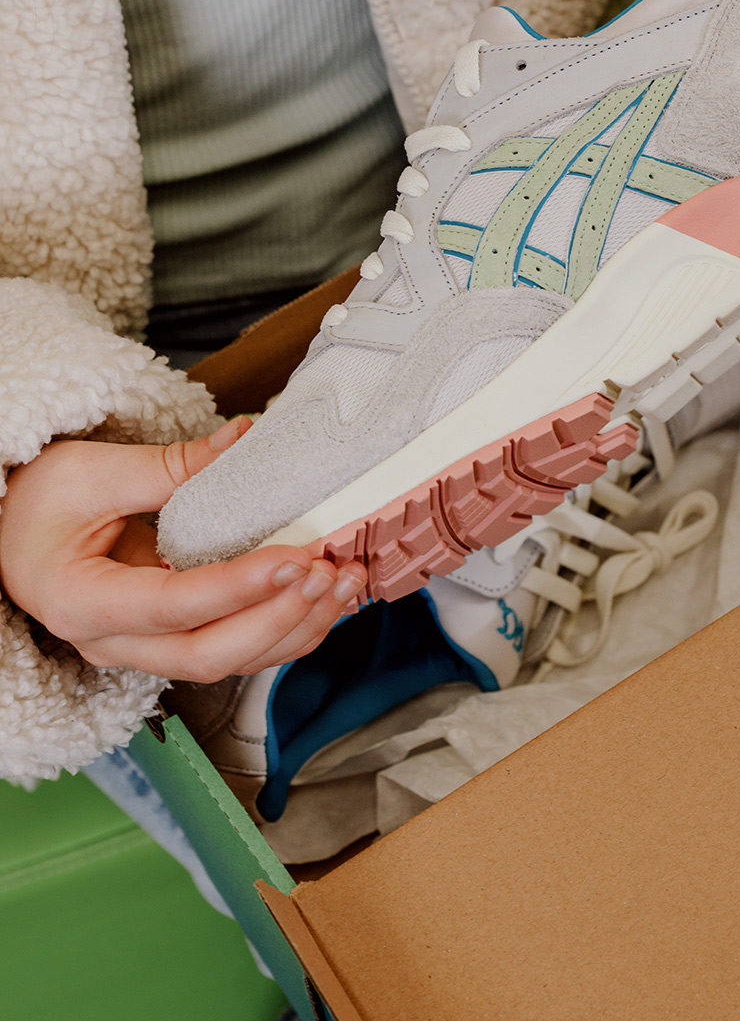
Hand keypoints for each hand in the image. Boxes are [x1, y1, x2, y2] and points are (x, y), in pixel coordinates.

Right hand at [0, 419, 366, 680]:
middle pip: (209, 653)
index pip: (174, 607)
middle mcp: (116, 642)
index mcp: (84, 603)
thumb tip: (243, 440)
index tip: (295, 559)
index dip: (240, 588)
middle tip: (328, 572)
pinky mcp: (176, 637)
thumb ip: (168, 465)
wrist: (15, 533)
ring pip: (231, 661)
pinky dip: (289, 626)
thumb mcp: (89, 472)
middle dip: (279, 617)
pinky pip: (238, 646)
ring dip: (297, 626)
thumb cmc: (40, 504)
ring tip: (345, 581)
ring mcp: (147, 649)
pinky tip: (327, 598)